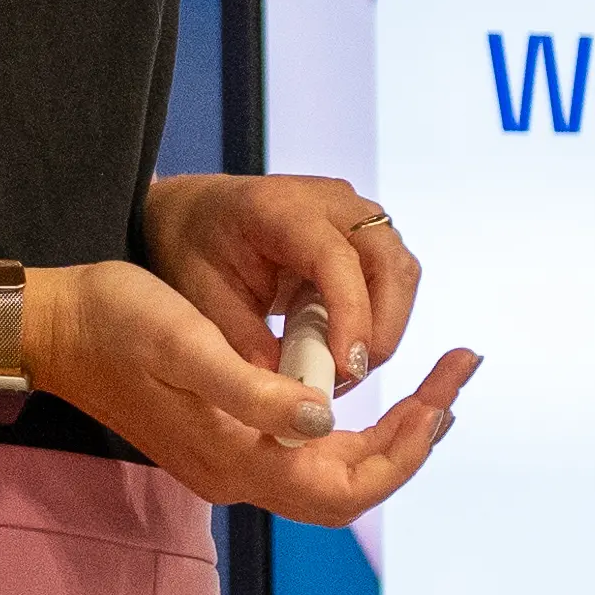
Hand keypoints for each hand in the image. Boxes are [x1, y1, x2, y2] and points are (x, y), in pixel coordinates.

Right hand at [17, 257, 479, 526]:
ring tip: (435, 385)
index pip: (349, 484)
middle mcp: (240, 473)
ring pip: (334, 469)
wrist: (53, 325)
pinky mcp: (224, 435)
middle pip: (352, 484)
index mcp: (237, 460)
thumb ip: (253, 388)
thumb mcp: (186, 343)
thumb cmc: (116, 322)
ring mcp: (231, 459)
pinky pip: (308, 448)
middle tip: (457, 376)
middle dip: (415, 437)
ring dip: (391, 432)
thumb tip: (324, 419)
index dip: (406, 448)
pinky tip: (363, 386)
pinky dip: (352, 423)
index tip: (444, 396)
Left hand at [140, 172, 419, 388]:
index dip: (350, 314)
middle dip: (381, 329)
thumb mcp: (201, 297)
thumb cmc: (193, 247)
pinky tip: (342, 344)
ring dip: (384, 327)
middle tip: (348, 377)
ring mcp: (353, 212)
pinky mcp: (364, 233)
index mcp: (279, 206)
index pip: (335, 258)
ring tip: (341, 367)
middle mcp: (329, 200)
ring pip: (401, 272)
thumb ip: (244, 342)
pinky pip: (392, 279)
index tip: (348, 367)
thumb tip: (290, 395)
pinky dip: (378, 318)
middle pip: (389, 262)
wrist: (194, 212)